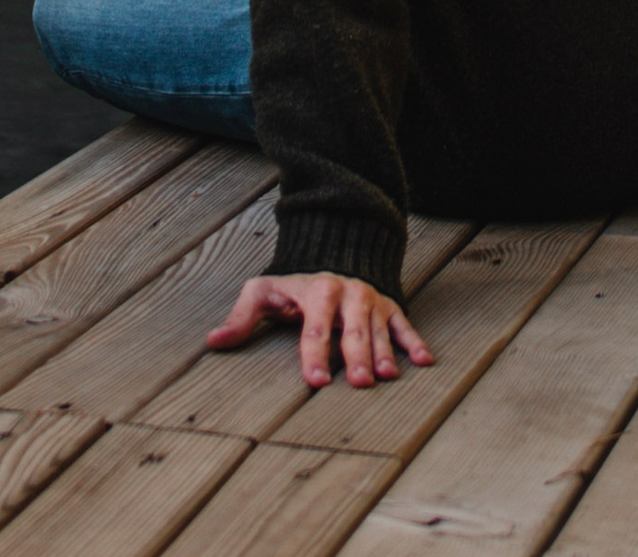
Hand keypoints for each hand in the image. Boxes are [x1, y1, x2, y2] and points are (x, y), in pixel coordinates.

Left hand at [205, 270, 435, 389]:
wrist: (332, 254)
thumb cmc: (293, 286)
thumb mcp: (263, 293)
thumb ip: (241, 318)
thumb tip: (213, 342)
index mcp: (317, 291)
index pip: (315, 327)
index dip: (313, 355)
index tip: (314, 381)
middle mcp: (348, 293)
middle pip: (352, 330)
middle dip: (355, 356)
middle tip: (359, 384)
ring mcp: (370, 299)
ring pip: (379, 328)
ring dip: (384, 352)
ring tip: (387, 377)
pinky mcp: (389, 305)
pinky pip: (404, 324)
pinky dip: (414, 341)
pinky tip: (424, 361)